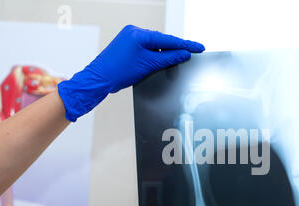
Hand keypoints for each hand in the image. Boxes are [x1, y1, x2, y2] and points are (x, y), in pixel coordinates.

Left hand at [58, 25, 204, 121]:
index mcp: (138, 33)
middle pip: (162, 41)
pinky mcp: (127, 46)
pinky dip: (154, 55)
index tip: (199, 47)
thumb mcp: (149, 65)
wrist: (99, 79)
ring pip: (154, 45)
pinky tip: (160, 61)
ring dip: (164, 53)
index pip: (168, 39)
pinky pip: (146, 48)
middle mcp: (133, 32)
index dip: (185, 45)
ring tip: (176, 60)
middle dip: (176, 48)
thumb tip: (184, 54)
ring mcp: (129, 38)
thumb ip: (169, 58)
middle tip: (192, 54)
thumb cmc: (119, 72)